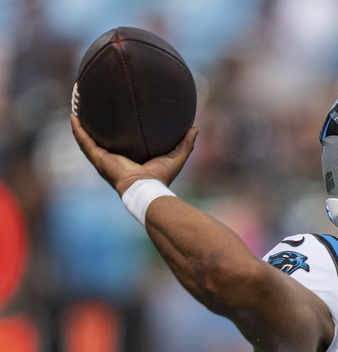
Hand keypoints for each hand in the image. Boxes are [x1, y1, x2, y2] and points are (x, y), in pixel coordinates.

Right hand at [70, 113, 198, 195]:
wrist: (146, 188)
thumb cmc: (160, 177)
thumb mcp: (176, 156)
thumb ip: (186, 143)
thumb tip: (196, 128)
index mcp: (128, 159)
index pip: (120, 144)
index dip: (116, 132)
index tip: (114, 117)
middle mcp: (113, 159)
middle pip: (100, 140)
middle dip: (94, 126)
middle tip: (90, 109)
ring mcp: (103, 160)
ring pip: (87, 140)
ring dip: (80, 126)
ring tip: (76, 109)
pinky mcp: (98, 159)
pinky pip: (84, 142)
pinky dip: (78, 130)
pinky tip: (73, 116)